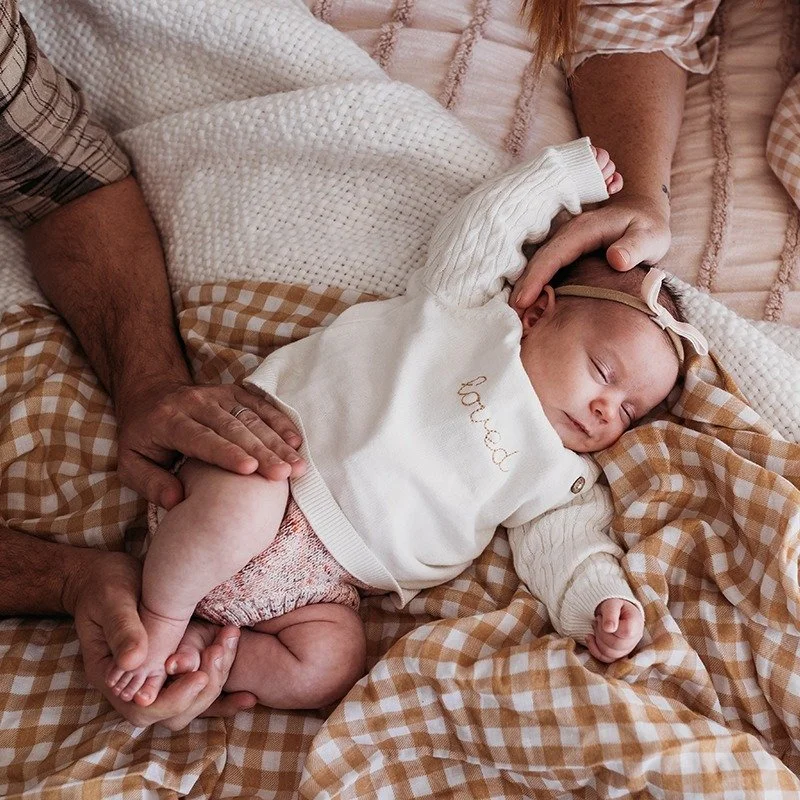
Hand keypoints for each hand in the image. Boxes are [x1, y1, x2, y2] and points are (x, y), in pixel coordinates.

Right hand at [65, 548, 255, 728]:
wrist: (108, 577)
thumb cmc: (105, 585)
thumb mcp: (112, 600)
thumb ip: (122, 629)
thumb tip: (134, 661)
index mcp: (112, 676)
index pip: (143, 708)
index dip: (174, 699)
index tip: (200, 676)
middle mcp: (135, 686)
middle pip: (172, 714)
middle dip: (202, 692)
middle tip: (222, 655)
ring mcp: (157, 679)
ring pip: (190, 705)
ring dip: (217, 687)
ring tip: (231, 650)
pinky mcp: (174, 668)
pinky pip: (198, 688)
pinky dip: (222, 692)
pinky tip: (248, 695)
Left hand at [116, 381, 306, 508]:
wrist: (149, 394)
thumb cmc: (142, 438)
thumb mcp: (130, 464)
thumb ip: (150, 483)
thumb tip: (177, 501)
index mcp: (168, 421)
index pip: (202, 438)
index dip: (227, 453)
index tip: (250, 470)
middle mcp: (195, 403)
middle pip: (234, 428)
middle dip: (263, 451)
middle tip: (285, 473)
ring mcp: (216, 395)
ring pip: (251, 417)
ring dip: (277, 440)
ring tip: (297, 463)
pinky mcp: (232, 392)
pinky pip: (259, 405)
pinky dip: (279, 421)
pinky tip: (296, 440)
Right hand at [510, 149, 669, 313]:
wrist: (643, 214)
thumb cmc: (647, 228)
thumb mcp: (651, 236)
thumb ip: (636, 246)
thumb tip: (616, 259)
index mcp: (584, 230)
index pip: (553, 255)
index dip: (536, 278)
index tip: (523, 301)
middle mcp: (568, 234)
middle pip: (538, 261)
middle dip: (522, 288)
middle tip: (512, 317)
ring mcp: (563, 242)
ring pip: (538, 265)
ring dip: (524, 288)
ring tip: (515, 315)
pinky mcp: (564, 252)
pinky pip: (544, 268)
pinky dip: (533, 285)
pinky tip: (529, 305)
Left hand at [586, 598, 643, 662]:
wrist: (614, 609)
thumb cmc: (614, 605)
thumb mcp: (612, 604)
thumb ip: (611, 614)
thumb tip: (609, 628)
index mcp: (636, 624)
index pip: (625, 633)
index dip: (610, 627)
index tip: (601, 617)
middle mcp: (635, 639)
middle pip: (616, 645)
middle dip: (601, 632)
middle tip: (597, 620)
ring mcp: (627, 648)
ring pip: (610, 654)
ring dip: (597, 639)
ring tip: (596, 626)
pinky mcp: (618, 654)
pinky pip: (606, 659)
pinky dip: (594, 649)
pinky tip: (590, 637)